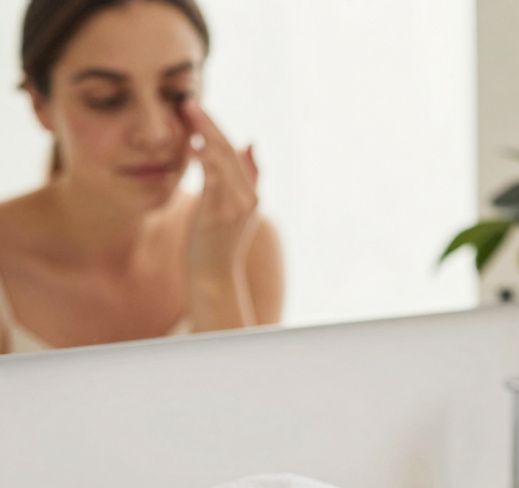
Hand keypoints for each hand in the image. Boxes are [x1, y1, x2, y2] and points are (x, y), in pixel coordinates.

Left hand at [181, 99, 259, 283]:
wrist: (214, 277)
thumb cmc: (216, 244)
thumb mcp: (233, 210)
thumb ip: (243, 180)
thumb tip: (251, 143)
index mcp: (251, 194)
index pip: (235, 153)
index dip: (217, 129)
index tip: (197, 110)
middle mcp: (249, 197)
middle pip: (230, 151)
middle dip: (209, 124)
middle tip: (189, 101)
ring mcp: (237, 205)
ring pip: (223, 160)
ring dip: (204, 133)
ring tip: (187, 112)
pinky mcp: (222, 214)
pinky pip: (214, 180)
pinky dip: (204, 160)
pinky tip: (192, 145)